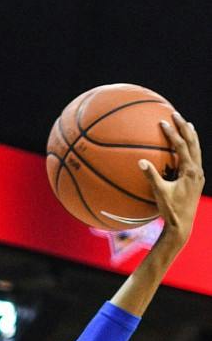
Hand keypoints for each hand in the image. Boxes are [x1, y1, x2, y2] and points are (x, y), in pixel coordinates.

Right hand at [141, 112, 202, 245]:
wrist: (182, 225)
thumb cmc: (170, 211)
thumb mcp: (159, 193)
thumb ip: (152, 176)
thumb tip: (140, 161)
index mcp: (190, 171)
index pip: (182, 146)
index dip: (172, 133)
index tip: (163, 122)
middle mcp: (197, 170)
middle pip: (193, 142)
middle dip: (184, 127)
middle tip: (176, 115)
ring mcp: (199, 175)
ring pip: (196, 149)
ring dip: (191, 136)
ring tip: (186, 125)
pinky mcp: (197, 180)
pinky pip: (195, 158)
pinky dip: (190, 148)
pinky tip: (185, 147)